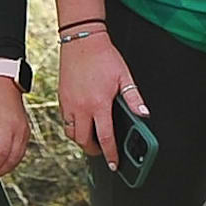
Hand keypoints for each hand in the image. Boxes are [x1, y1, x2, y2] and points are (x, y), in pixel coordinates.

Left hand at [0, 72, 31, 179]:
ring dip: (5, 168)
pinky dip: (11, 160)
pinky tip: (1, 161)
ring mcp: (25, 132)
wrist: (5, 83)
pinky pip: (20, 151)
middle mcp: (20, 131)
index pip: (1, 155)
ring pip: (18, 158)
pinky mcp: (26, 131)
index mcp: (8, 127)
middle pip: (11, 160)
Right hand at [55, 30, 147, 168]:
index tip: (113, 164)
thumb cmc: (103, 57)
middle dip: (94, 151)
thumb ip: (134, 98)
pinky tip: (83, 122)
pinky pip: (65, 121)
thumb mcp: (125, 77)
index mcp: (99, 104)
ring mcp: (69, 104)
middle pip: (84, 141)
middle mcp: (81, 107)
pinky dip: (73, 127)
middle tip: (103, 151)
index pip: (105, 138)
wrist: (82, 41)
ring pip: (71, 133)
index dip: (110, 154)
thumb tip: (144, 114)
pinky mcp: (61, 98)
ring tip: (92, 137)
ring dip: (82, 139)